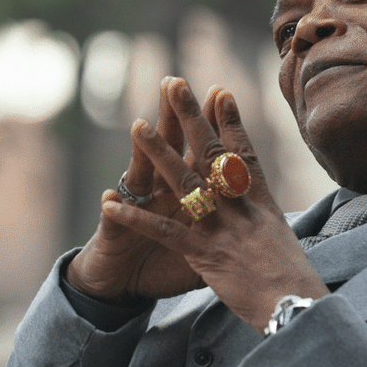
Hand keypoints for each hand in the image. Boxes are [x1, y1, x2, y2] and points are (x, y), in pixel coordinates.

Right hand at [65, 78, 207, 303]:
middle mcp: (159, 191)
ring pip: (140, 174)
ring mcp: (136, 208)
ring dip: (141, 154)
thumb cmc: (160, 264)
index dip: (212, 125)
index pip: (201, 152)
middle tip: (177, 84)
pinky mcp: (115, 232)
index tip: (222, 92)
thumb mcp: (202, 253)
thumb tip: (260, 224)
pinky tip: (107, 199)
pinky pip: (115, 222)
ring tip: (140, 126)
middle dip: (175, 119)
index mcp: (185, 192)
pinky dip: (115, 212)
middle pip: (171, 149)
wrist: (120, 282)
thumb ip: (225, 233)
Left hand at [99, 77, 327, 331]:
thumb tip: (264, 216)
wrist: (299, 311)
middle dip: (192, 117)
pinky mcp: (205, 255)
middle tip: (173, 83)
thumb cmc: (295, 284)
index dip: (231, 121)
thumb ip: (266, 224)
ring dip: (160, 153)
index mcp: (263, 204)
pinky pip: (165, 232)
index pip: (244, 154)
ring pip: (187, 183)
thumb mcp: (284, 244)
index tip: (218, 89)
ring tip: (137, 126)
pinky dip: (137, 218)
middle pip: (214, 154)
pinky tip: (113, 204)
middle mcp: (243, 209)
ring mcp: (224, 229)